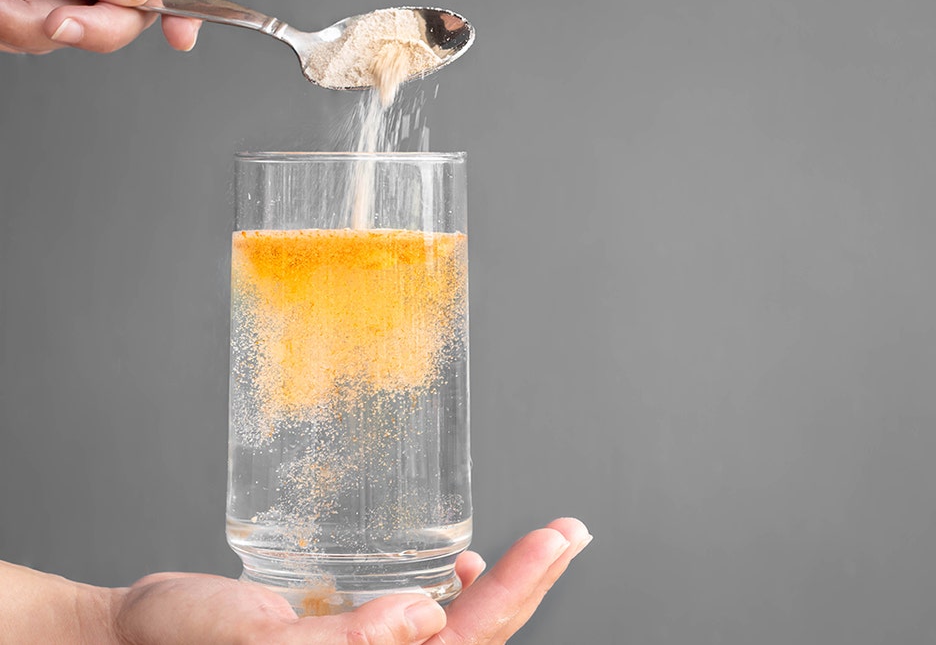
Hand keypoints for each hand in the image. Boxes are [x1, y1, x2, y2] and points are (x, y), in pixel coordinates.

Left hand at [0, 0, 204, 53]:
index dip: (184, 3)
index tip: (182, 34)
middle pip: (127, 15)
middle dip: (95, 27)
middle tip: (60, 22)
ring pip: (75, 35)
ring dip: (31, 27)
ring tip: (1, 4)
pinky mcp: (21, 18)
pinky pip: (30, 40)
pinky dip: (10, 29)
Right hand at [109, 518, 591, 644]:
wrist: (135, 637)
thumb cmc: (183, 644)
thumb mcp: (257, 642)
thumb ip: (341, 642)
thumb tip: (421, 620)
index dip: (516, 595)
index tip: (555, 541)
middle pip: (478, 640)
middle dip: (529, 584)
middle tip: (569, 531)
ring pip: (461, 634)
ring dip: (504, 590)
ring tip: (539, 547)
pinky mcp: (357, 640)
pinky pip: (428, 627)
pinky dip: (457, 596)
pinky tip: (457, 571)